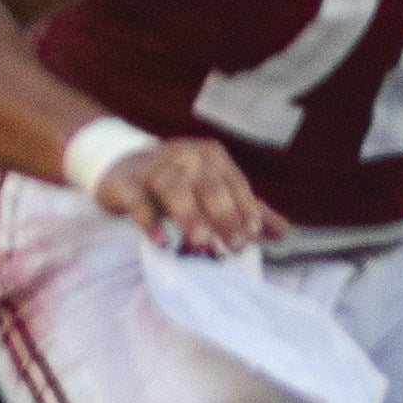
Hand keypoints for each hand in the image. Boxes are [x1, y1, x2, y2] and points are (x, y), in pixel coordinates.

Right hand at [88, 134, 286, 256]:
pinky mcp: (126, 183)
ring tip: (199, 243)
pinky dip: (149, 220)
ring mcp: (153, 168)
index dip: (245, 209)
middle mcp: (184, 156)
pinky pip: (138, 200)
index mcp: (210, 156)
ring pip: (174, 187)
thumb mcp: (211, 190)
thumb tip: (282, 232)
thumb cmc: (175, 182)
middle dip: (224, 216)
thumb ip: (244, 209)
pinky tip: (160, 241)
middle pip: (208, 185)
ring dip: (189, 216)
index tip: (251, 235)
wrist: (120, 165)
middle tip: (234, 246)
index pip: (234, 182)